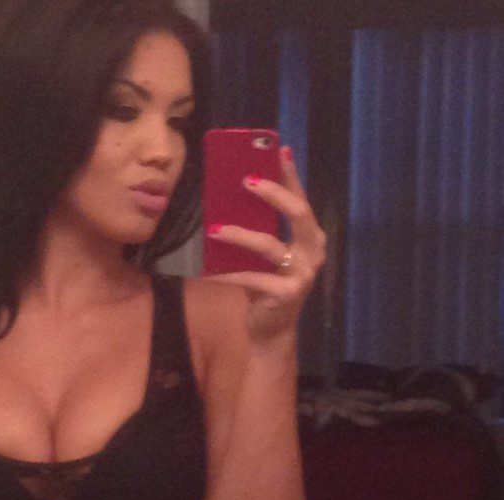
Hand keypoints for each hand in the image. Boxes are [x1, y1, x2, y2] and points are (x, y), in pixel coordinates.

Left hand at [205, 146, 325, 344]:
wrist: (272, 329)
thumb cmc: (265, 285)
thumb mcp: (264, 255)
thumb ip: (259, 230)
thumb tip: (231, 198)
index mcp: (309, 237)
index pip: (301, 199)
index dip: (291, 175)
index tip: (279, 150)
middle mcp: (312, 251)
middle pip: (298, 213)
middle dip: (273, 193)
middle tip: (246, 181)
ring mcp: (302, 274)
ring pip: (269, 246)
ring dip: (238, 235)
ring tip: (213, 229)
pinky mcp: (286, 294)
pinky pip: (252, 278)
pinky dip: (227, 274)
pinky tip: (207, 272)